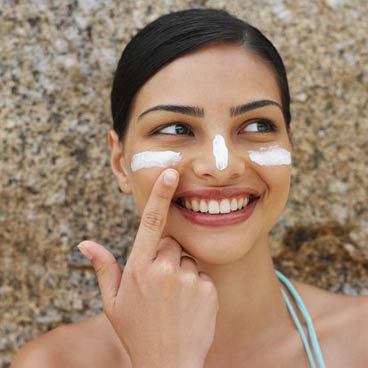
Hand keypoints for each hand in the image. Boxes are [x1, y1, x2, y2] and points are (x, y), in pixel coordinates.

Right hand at [77, 169, 218, 367]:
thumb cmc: (137, 331)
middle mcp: (164, 269)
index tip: (171, 172)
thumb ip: (103, 268)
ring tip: (175, 299)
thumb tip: (85, 243)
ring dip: (183, 272)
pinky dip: (197, 286)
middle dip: (168, 256)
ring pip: (188, 259)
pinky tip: (189, 306)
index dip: (160, 195)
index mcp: (139, 267)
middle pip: (172, 243)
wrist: (168, 364)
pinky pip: (203, 275)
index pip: (151, 222)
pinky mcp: (208, 289)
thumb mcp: (113, 302)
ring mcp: (188, 279)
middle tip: (162, 285)